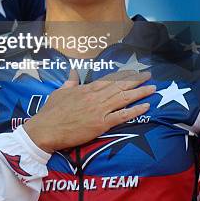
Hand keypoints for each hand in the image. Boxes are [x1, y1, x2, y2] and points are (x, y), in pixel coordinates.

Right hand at [24, 70, 155, 152]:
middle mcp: (95, 96)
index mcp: (86, 88)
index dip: (123, 75)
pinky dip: (135, 110)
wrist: (46, 128)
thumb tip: (73, 72)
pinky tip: (145, 106)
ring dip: (140, 92)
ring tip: (152, 88)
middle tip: (149, 76)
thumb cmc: (51, 111)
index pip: (109, 79)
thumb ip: (70, 82)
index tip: (134, 72)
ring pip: (124, 98)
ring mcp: (99, 110)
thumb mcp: (60, 92)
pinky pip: (121, 116)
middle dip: (136, 80)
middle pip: (120, 86)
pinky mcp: (100, 124)